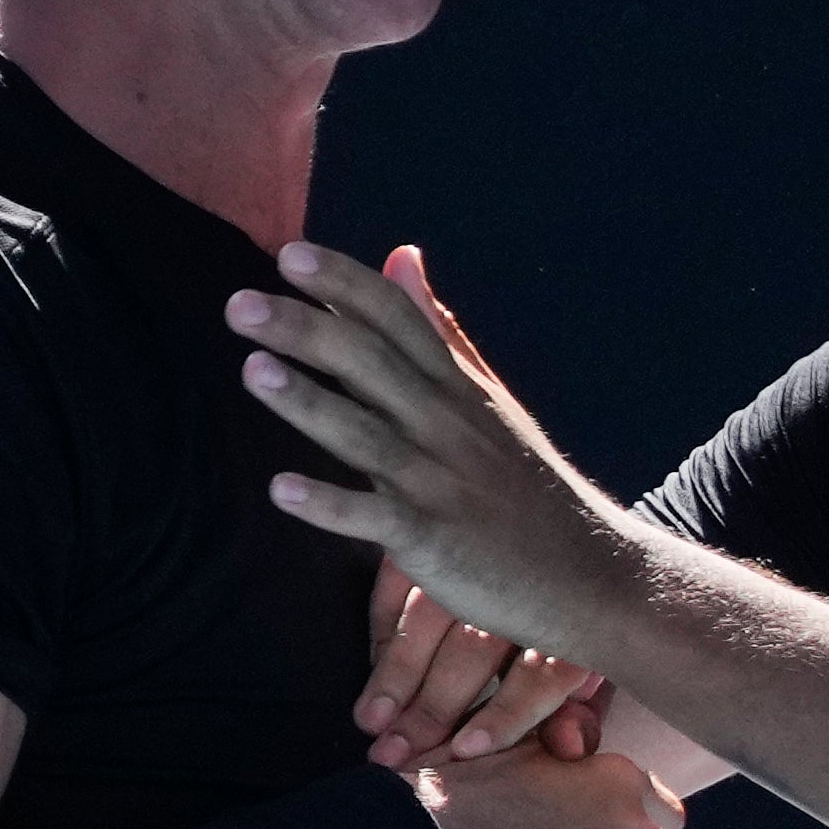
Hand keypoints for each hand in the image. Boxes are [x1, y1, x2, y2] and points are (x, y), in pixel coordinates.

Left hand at [228, 243, 632, 650]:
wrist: (589, 575)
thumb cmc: (526, 488)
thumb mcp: (487, 396)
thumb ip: (439, 329)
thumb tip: (401, 255)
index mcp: (456, 389)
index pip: (398, 321)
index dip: (345, 285)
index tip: (290, 254)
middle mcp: (446, 426)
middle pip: (372, 364)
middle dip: (306, 330)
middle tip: (239, 304)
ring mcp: (441, 483)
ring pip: (367, 434)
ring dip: (309, 402)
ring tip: (252, 370)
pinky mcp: (436, 541)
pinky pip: (377, 519)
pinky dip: (331, 505)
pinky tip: (281, 490)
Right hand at [362, 557, 604, 767]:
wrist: (580, 541)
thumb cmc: (576, 624)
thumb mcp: (589, 670)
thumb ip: (579, 716)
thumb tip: (569, 748)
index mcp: (574, 621)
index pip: (542, 673)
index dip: (506, 715)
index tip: (465, 750)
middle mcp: (528, 584)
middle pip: (476, 647)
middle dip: (432, 707)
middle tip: (393, 753)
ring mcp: (478, 554)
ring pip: (430, 613)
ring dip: (395, 672)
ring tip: (369, 720)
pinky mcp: (437, 536)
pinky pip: (400, 578)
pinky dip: (384, 624)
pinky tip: (372, 665)